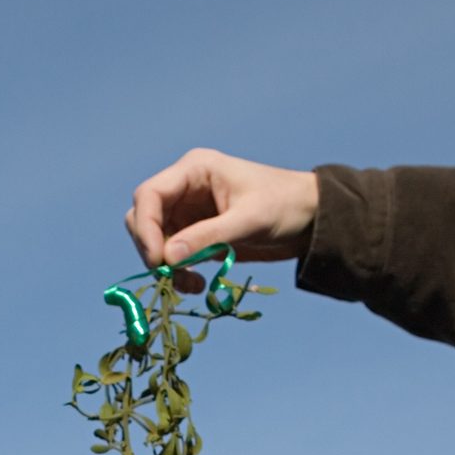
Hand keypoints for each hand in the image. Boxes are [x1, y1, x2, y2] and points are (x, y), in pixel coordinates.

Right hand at [124, 149, 319, 292]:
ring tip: (192, 284)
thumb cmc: (285, 206)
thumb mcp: (249, 220)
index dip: (146, 228)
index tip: (159, 260)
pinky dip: (178, 273)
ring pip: (155, 241)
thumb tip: (168, 258)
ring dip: (166, 267)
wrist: (311, 219)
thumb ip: (208, 237)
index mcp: (194, 170)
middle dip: (153, 250)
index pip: (149, 196)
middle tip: (172, 276)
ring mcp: (188, 212)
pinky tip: (198, 284)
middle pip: (143, 219)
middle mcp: (184, 189)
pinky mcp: (196, 235)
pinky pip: (173, 256)